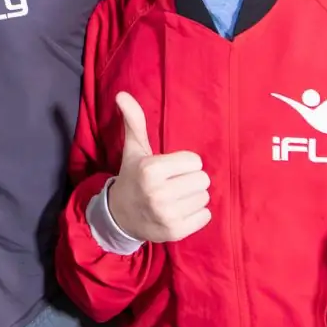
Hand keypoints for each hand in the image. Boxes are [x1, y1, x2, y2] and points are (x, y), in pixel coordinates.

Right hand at [105, 93, 210, 244]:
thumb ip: (133, 121)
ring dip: (193, 197)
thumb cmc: (133, 177)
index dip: (184, 164)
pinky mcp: (176, 231)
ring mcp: (167, 215)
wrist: (120, 215)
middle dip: (191, 180)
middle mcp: (158, 193)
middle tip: (174, 184)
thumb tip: (122, 94)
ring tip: (175, 198)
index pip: (195, 162)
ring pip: (204, 198)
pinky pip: (205, 216)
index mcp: (150, 170)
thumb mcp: (134, 149)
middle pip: (203, 180)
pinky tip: (179, 212)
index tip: (169, 169)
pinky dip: (196, 214)